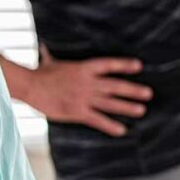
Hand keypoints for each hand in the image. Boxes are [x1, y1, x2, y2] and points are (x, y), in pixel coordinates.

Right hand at [24, 46, 152, 136]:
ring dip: (127, 107)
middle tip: (148, 93)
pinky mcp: (77, 111)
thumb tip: (44, 48)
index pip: (108, 65)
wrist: (30, 86)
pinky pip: (98, 119)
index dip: (124, 65)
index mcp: (83, 68)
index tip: (139, 66)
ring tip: (141, 110)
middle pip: (115, 86)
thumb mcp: (49, 62)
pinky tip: (122, 130)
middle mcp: (88, 83)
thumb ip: (51, 57)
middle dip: (133, 90)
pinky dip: (110, 125)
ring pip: (110, 103)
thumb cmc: (39, 74)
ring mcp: (84, 97)